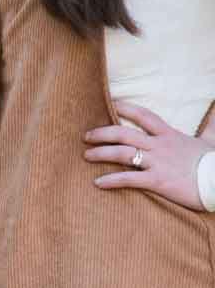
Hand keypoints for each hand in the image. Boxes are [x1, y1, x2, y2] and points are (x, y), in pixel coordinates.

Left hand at [87, 102, 213, 210]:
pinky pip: (129, 179)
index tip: (111, 104)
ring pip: (122, 154)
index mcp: (170, 135)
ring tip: (86, 155)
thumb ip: (211, 125)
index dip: (126, 108)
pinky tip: (97, 183)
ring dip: (101, 154)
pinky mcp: (157, 181)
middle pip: (124, 134)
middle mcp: (160, 146)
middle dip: (102, 133)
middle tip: (86, 136)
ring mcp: (158, 163)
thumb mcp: (212, 139)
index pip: (144, 116)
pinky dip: (111, 180)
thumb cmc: (214, 162)